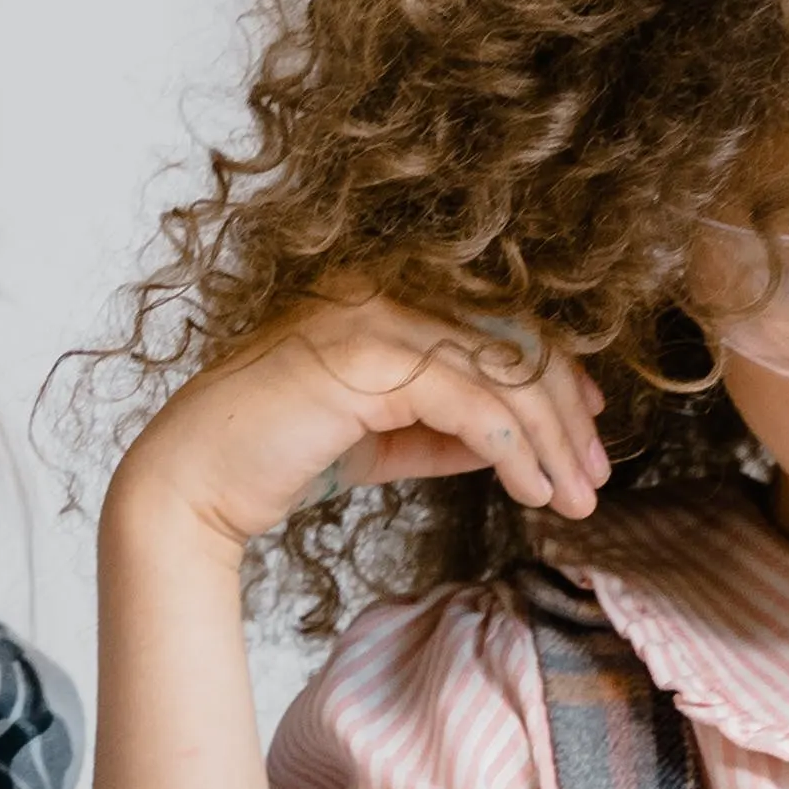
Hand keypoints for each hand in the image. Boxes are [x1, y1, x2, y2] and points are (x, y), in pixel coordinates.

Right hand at [106, 295, 610, 565]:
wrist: (193, 483)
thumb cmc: (275, 458)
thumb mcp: (381, 438)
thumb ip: (442, 429)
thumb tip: (511, 441)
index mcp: (384, 295)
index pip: (498, 325)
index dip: (556, 378)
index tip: (588, 434)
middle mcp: (383, 291)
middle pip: (513, 342)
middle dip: (567, 416)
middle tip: (596, 477)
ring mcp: (375, 319)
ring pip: (504, 374)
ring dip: (552, 441)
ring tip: (575, 497)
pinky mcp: (369, 362)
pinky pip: (472, 405)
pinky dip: (514, 450)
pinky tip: (531, 489)